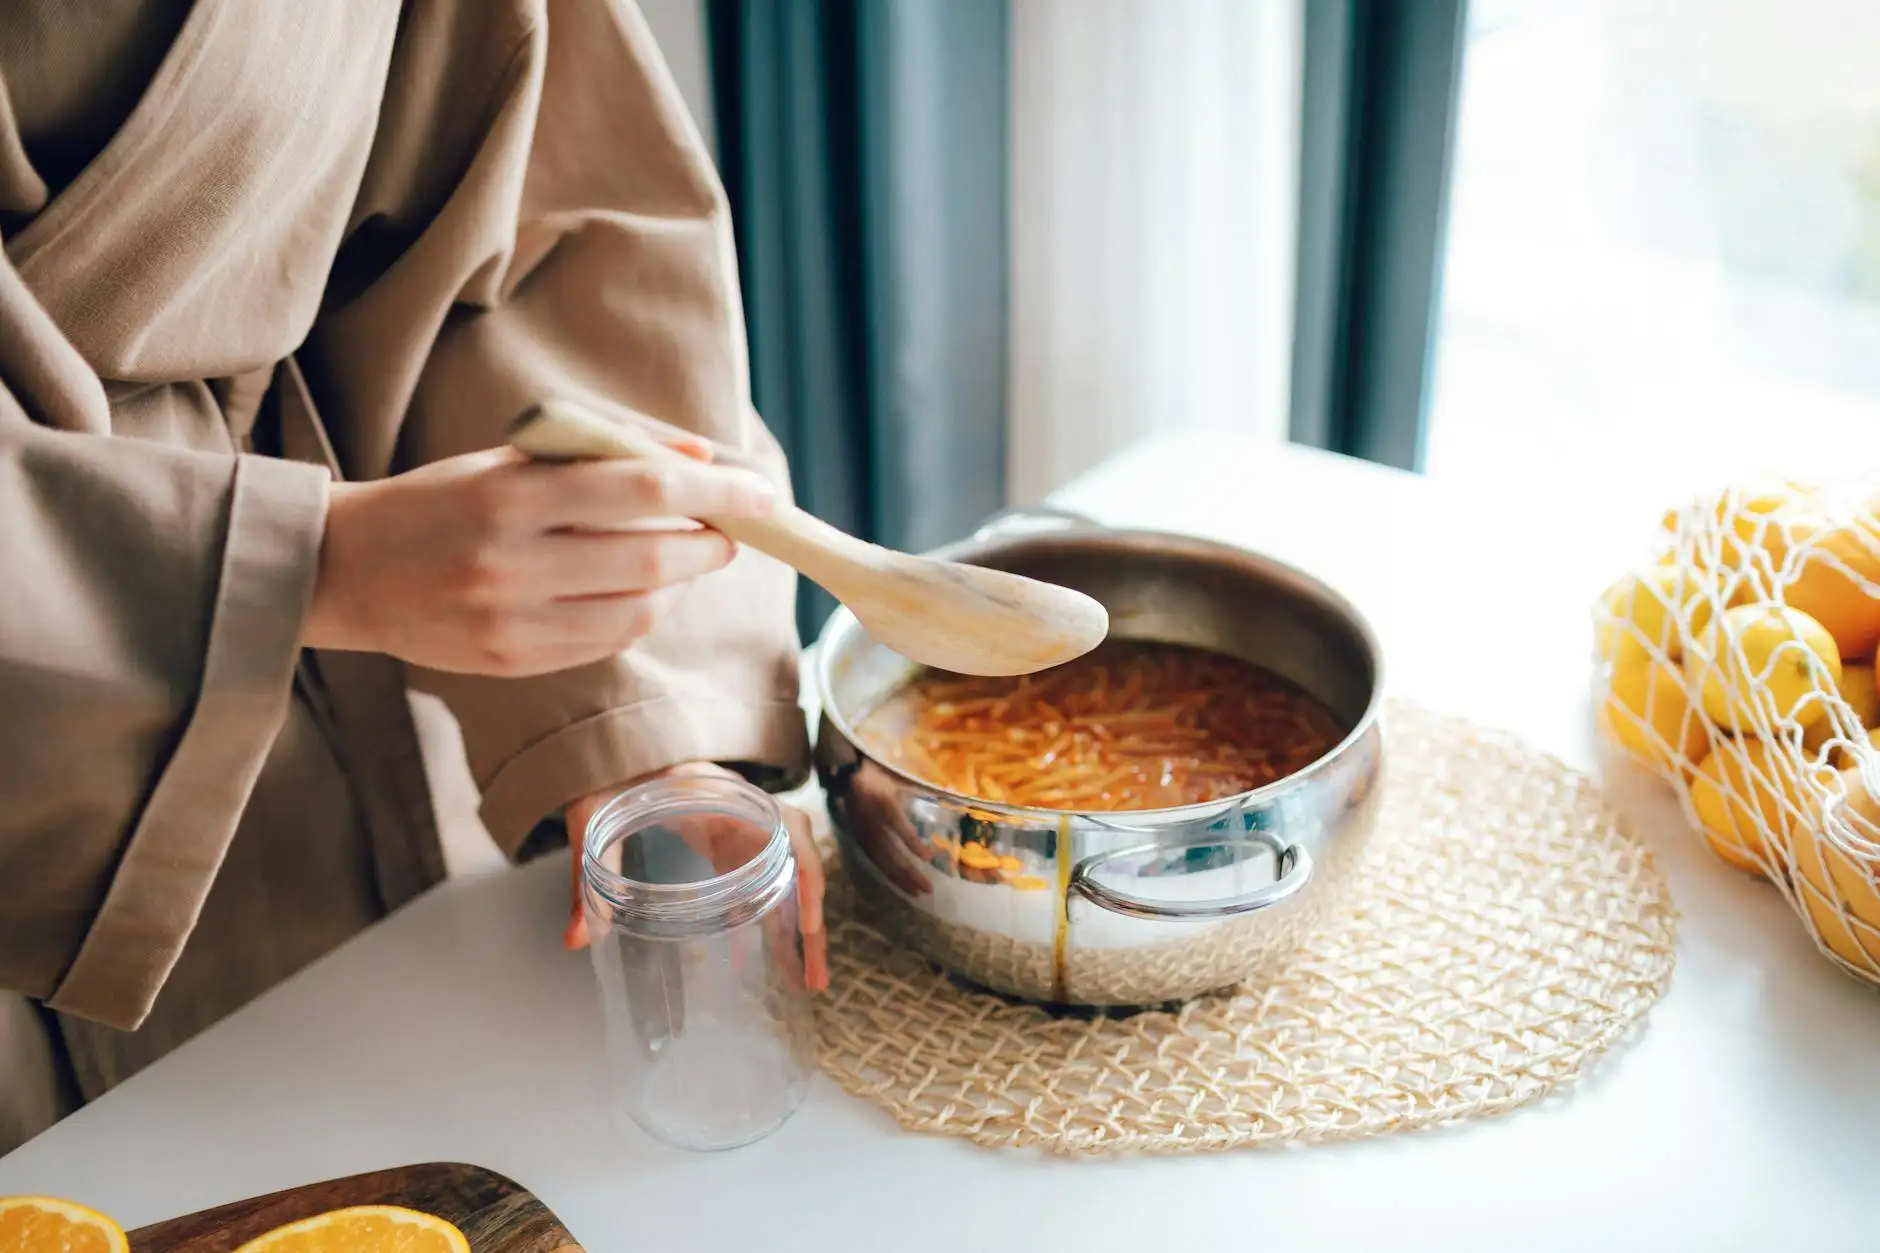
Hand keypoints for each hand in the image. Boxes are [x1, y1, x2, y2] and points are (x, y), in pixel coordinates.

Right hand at [303, 437, 776, 676]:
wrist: (346, 571)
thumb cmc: (440, 502)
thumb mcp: (509, 461)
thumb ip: (601, 455)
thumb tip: (698, 460)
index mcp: (511, 497)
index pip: (641, 490)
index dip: (715, 494)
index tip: (762, 493)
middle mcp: (512, 564)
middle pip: (653, 561)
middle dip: (710, 545)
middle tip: (729, 531)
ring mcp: (512, 623)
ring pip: (639, 612)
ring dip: (680, 586)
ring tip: (685, 560)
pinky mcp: (512, 664)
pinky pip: (606, 643)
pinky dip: (638, 616)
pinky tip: (636, 594)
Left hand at [562, 763, 828, 990]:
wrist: (601, 747)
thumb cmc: (603, 774)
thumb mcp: (592, 821)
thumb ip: (587, 878)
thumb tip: (577, 939)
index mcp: (720, 793)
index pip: (787, 827)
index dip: (807, 873)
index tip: (810, 921)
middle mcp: (740, 808)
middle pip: (797, 863)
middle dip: (811, 921)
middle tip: (814, 977)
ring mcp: (736, 823)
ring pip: (783, 875)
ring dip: (795, 925)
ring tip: (801, 978)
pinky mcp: (723, 838)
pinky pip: (755, 879)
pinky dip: (759, 916)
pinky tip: (749, 954)